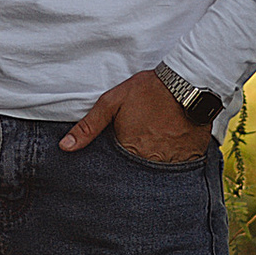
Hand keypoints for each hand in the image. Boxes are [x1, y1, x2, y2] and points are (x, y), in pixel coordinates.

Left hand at [60, 69, 213, 163]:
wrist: (186, 83)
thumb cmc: (148, 90)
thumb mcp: (112, 102)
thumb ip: (88, 126)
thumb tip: (65, 147)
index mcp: (129, 149)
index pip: (117, 169)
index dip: (118, 160)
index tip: (124, 149)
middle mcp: (150, 160)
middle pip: (138, 172)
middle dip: (137, 162)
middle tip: (143, 144)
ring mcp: (172, 161)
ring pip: (159, 172)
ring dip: (157, 162)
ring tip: (158, 145)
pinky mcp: (190, 158)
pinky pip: (181, 168)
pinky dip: (176, 160)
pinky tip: (174, 146)